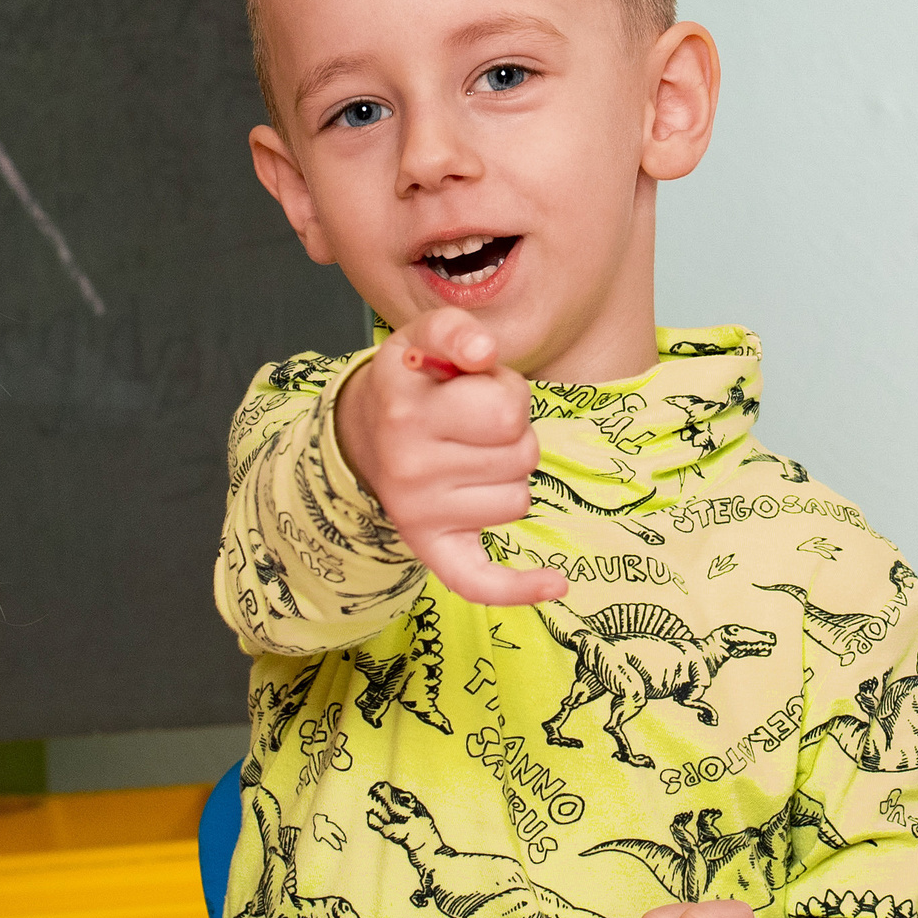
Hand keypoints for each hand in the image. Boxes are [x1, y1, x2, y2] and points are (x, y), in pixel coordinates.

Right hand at [334, 309, 565, 605]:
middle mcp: (407, 463)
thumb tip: (483, 354)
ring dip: (507, 476)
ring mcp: (418, 511)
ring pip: (518, 499)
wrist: (363, 435)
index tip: (474, 387)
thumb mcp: (422, 338)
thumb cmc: (414, 386)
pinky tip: (554, 584)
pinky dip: (518, 588)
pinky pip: (480, 580)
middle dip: (511, 434)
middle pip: (521, 454)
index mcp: (406, 406)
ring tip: (468, 457)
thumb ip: (455, 329)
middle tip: (472, 424)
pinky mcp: (431, 547)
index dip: (506, 394)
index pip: (508, 409)